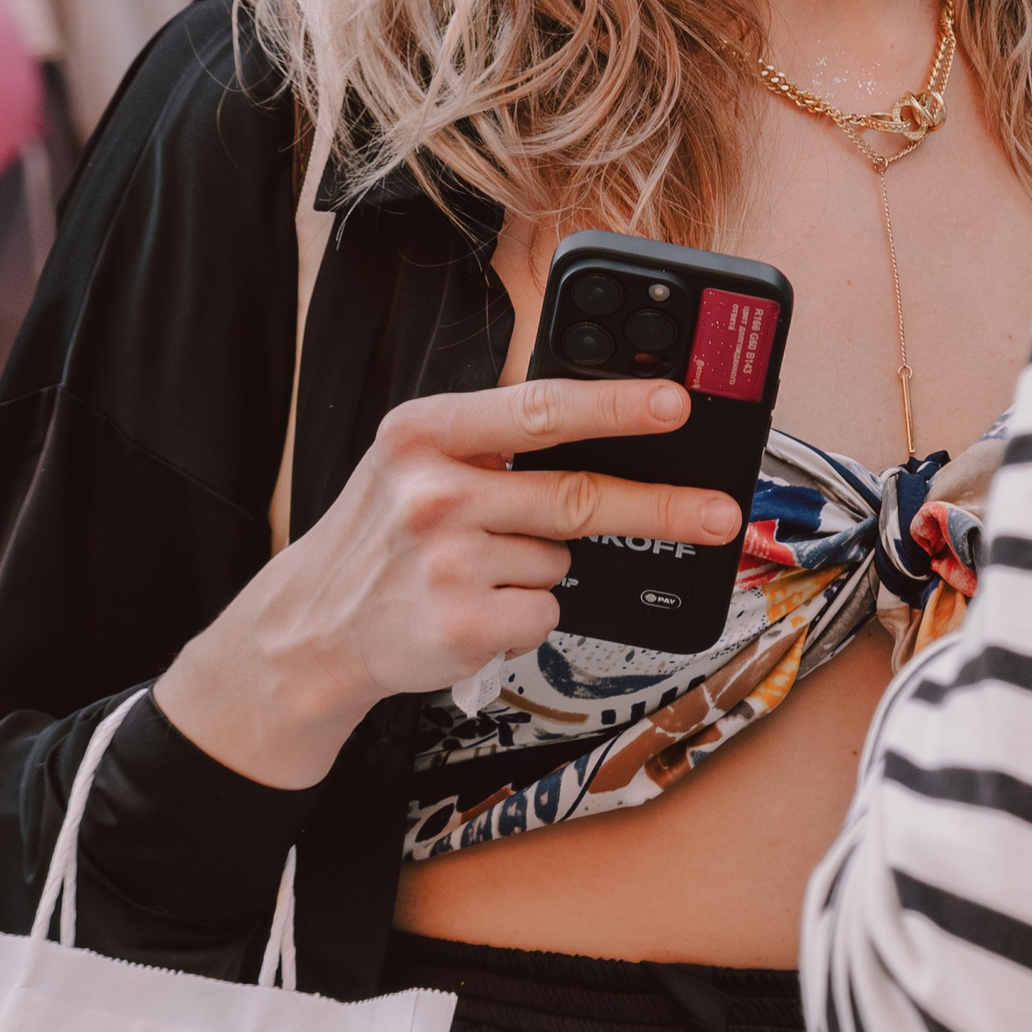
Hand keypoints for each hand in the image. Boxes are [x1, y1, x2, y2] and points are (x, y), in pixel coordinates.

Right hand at [156, 374, 740, 789]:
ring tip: (481, 569)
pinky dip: (527, 614)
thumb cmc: (381, 534)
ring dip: (542, 568)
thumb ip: (494, 438)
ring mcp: (446, 563)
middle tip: (719, 510)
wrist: (312, 628)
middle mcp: (433, 493)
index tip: (674, 404)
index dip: (614, 405)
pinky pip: (545, 611)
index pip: (539, 410)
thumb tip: (612, 425)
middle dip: (661, 506)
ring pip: (560, 560)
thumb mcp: (415, 460)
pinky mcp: (462, 626)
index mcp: (424, 432)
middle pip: (576, 496)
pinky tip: (477, 608)